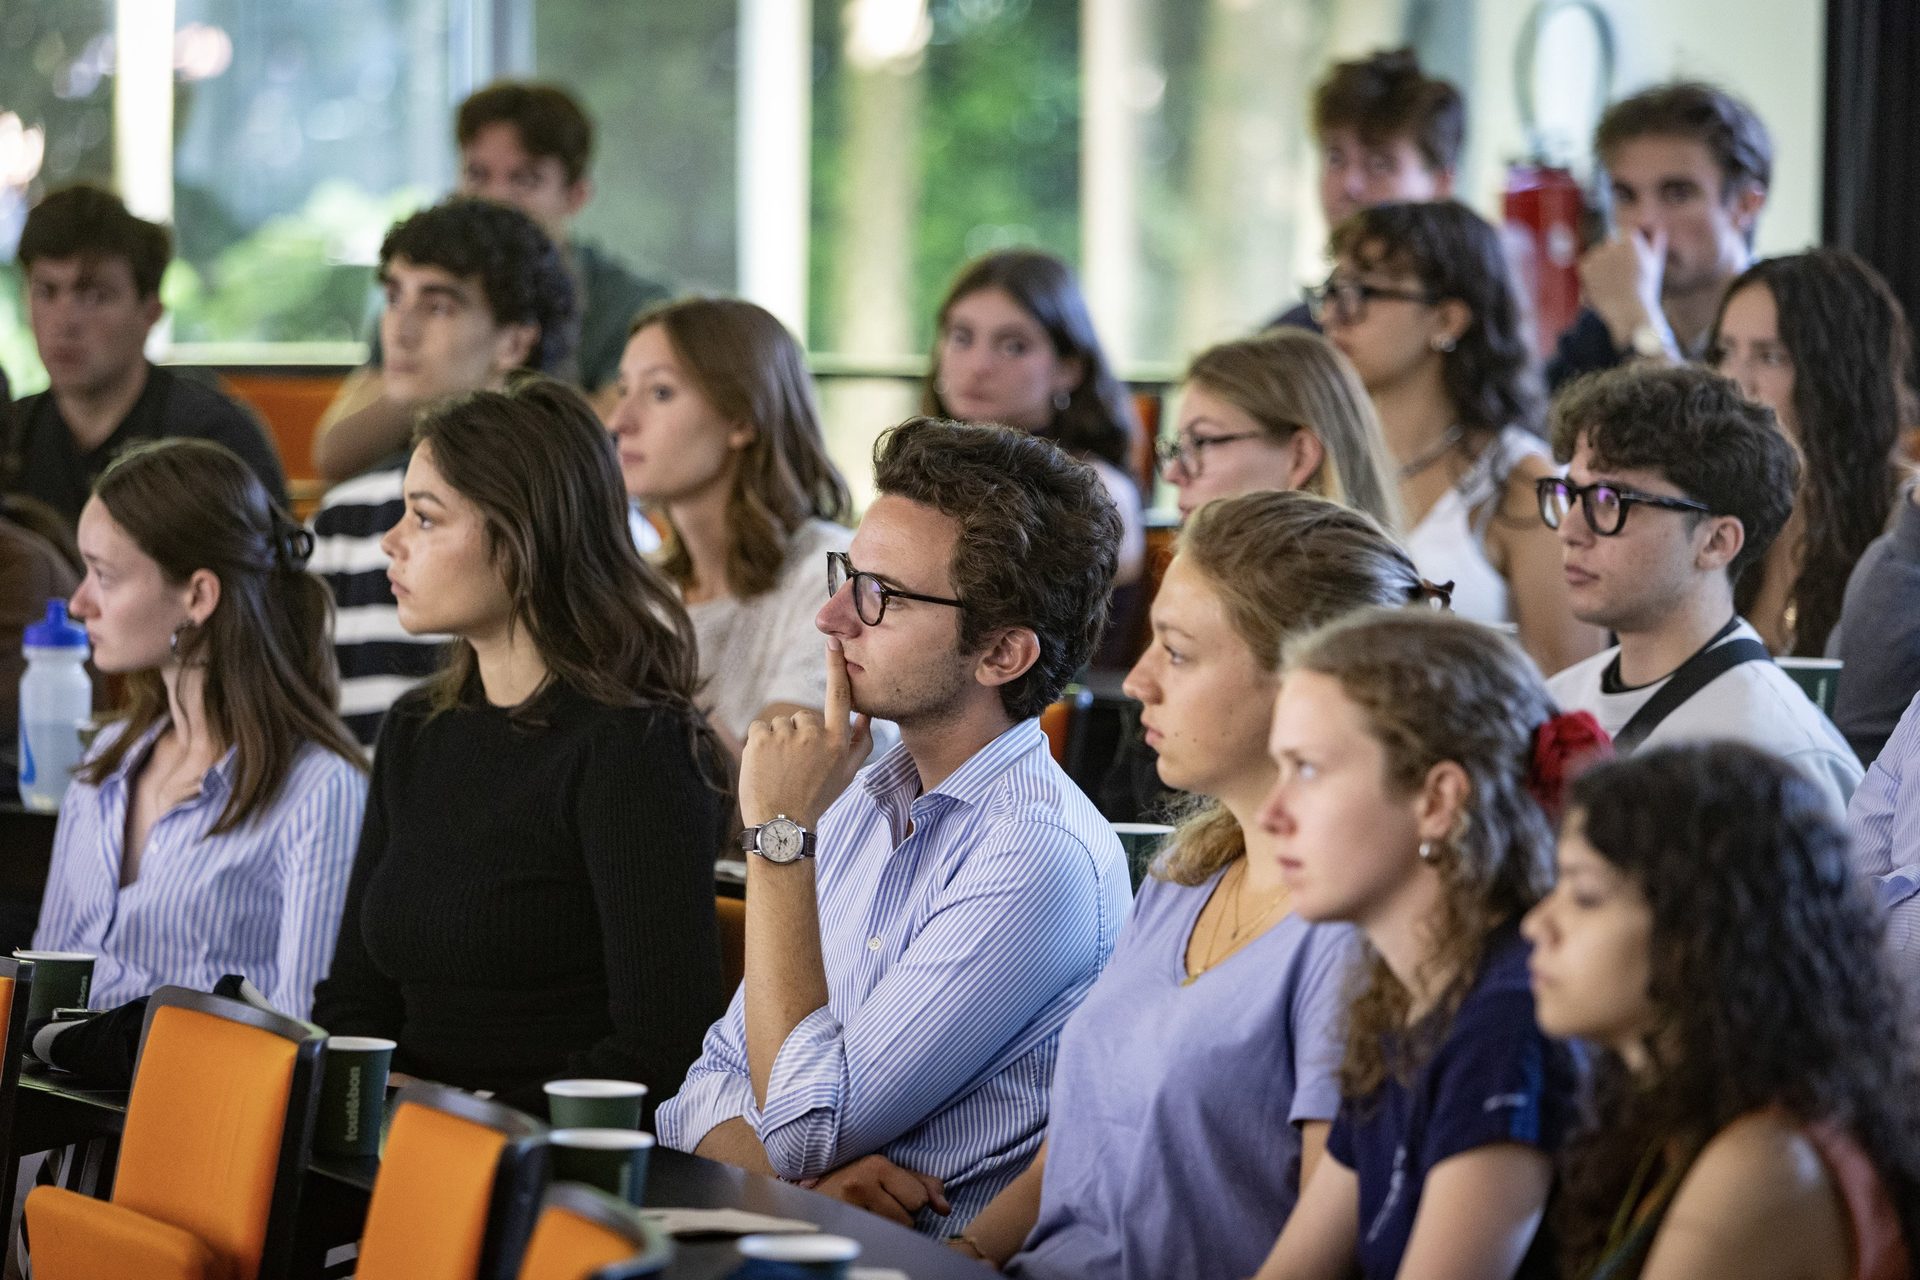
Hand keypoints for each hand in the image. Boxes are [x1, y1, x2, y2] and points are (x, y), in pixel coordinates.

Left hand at [739, 638, 871, 828]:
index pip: (839, 696)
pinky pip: (759, 728)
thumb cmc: (816, 799)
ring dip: (778, 742)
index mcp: (838, 741)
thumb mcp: (847, 775)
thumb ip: (861, 743)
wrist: (781, 825)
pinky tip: (765, 766)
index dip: (836, 667)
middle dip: (798, 735)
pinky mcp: (760, 738)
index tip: (833, 642)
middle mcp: (814, 734)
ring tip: (780, 771)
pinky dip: (759, 744)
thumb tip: (866, 716)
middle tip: (795, 767)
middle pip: (803, 717)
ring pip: (780, 724)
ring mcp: (786, 735)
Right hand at [804, 1153, 949, 1226]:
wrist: (814, 1194)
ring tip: (871, 1214)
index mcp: (878, 1165)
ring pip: (893, 1230)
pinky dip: (874, 1233)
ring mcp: (848, 1206)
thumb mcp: (892, 1174)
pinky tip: (863, 1223)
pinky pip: (876, 1237)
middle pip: (909, 1217)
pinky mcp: (841, 1224)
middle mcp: (862, 1183)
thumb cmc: (859, 1182)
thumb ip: (925, 1185)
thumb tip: (945, 1208)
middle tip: (882, 1206)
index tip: (896, 1196)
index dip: (914, 1202)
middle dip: (903, 1216)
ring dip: (889, 1227)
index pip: (920, 1198)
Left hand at [1579, 225, 1670, 349]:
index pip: (1623, 233)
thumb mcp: (1654, 263)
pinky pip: (1585, 265)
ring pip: (1596, 255)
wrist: (1629, 311)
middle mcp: (1612, 244)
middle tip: (1622, 277)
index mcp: (1630, 239)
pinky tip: (1602, 285)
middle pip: (1609, 244)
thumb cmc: (1645, 289)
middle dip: (1613, 257)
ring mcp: (1597, 255)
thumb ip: (1655, 242)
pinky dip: (1590, 274)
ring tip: (1614, 283)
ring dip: (1601, 266)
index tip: (1628, 264)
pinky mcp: (1585, 266)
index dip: (1625, 250)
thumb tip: (1657, 227)